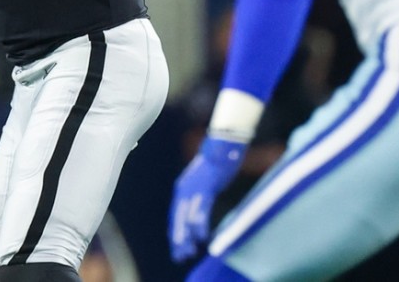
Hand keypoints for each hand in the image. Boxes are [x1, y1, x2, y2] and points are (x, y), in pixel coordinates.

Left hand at [168, 135, 246, 262]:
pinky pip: (200, 209)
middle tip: (179, 256)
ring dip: (186, 235)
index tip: (176, 246)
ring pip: (186, 217)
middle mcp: (184, 188)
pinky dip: (200, 224)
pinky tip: (201, 236)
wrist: (223, 144)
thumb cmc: (217, 162)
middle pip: (177, 218)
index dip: (175, 230)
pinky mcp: (205, 187)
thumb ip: (200, 194)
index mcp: (182, 187)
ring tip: (188, 251)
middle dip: (178, 238)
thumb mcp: (204, 181)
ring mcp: (193, 188)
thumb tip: (200, 207)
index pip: (175, 214)